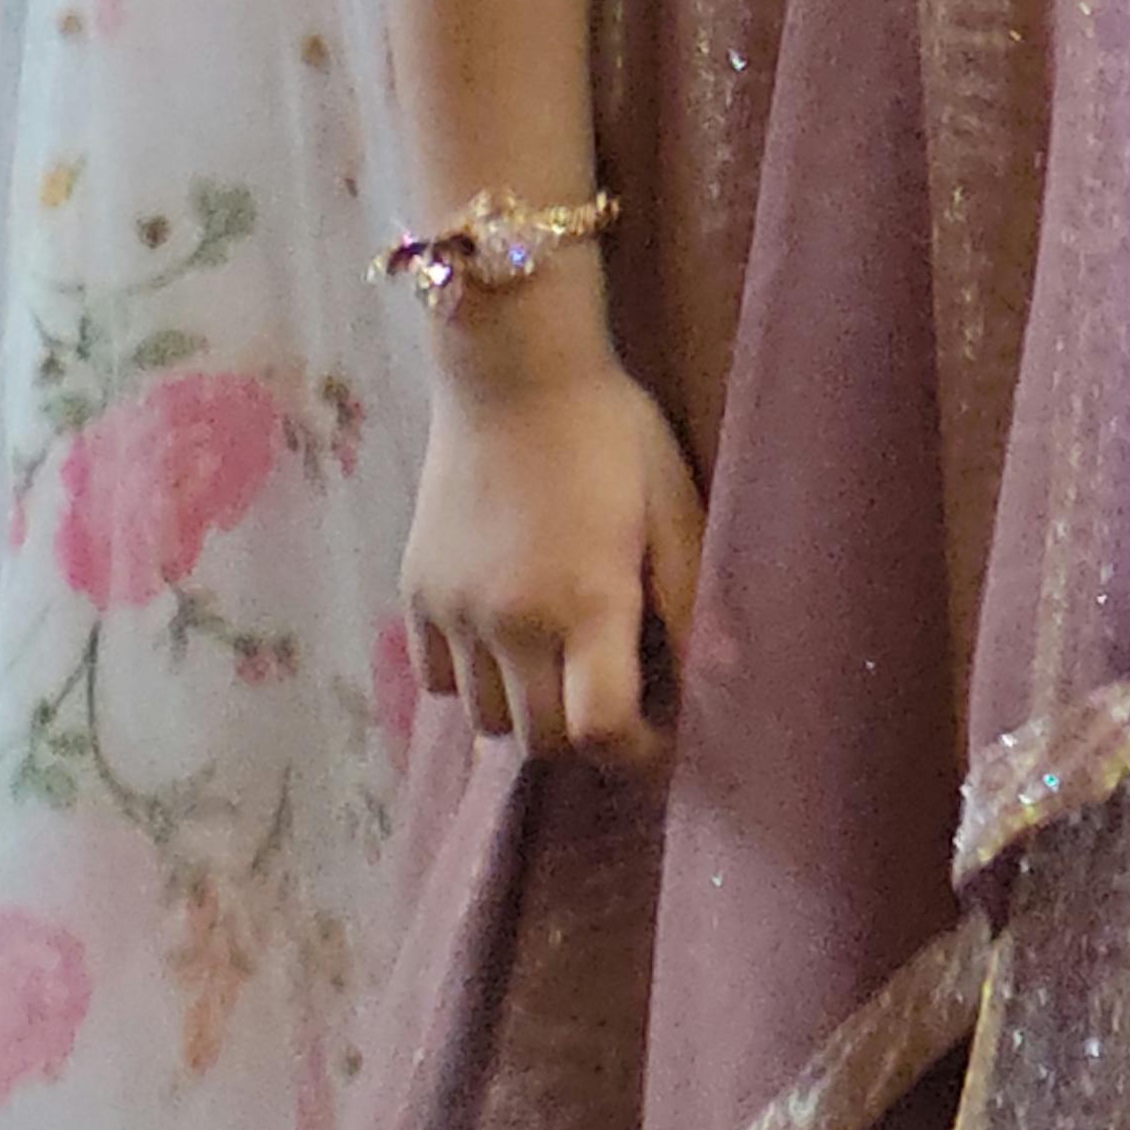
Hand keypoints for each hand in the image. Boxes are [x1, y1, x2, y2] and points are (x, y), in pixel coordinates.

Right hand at [404, 361, 705, 768]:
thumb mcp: (675, 506)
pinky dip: (474, 682)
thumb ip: (689, 601)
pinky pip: (437, 681)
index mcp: (586, 601)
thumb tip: (714, 682)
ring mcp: (453, 613)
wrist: (511, 374)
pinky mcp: (414, 597)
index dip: (636, 754)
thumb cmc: (613, 434)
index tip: (663, 741)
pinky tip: (508, 642)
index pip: (599, 730)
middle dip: (585, 739)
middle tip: (618, 702)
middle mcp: (510, 622)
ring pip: (484, 720)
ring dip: (528, 711)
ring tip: (562, 669)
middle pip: (540, 740)